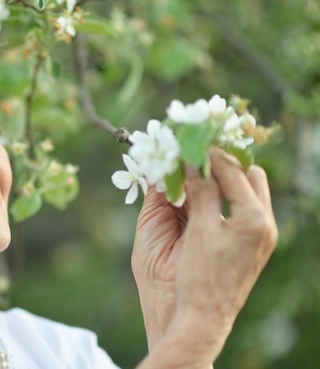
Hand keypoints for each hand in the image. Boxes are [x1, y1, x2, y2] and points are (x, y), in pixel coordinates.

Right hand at [132, 148, 277, 359]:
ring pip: (249, 191)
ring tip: (199, 172)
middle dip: (225, 162)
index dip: (211, 154)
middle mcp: (266, 224)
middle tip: (197, 154)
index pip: (234, 171)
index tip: (191, 141)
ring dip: (226, 178)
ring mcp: (262, 235)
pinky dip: (226, 196)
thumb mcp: (199, 229)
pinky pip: (243, 208)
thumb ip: (201, 191)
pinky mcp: (253, 244)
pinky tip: (205, 196)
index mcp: (255, 219)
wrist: (205, 317)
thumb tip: (192, 161)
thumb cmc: (200, 276)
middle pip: (251, 176)